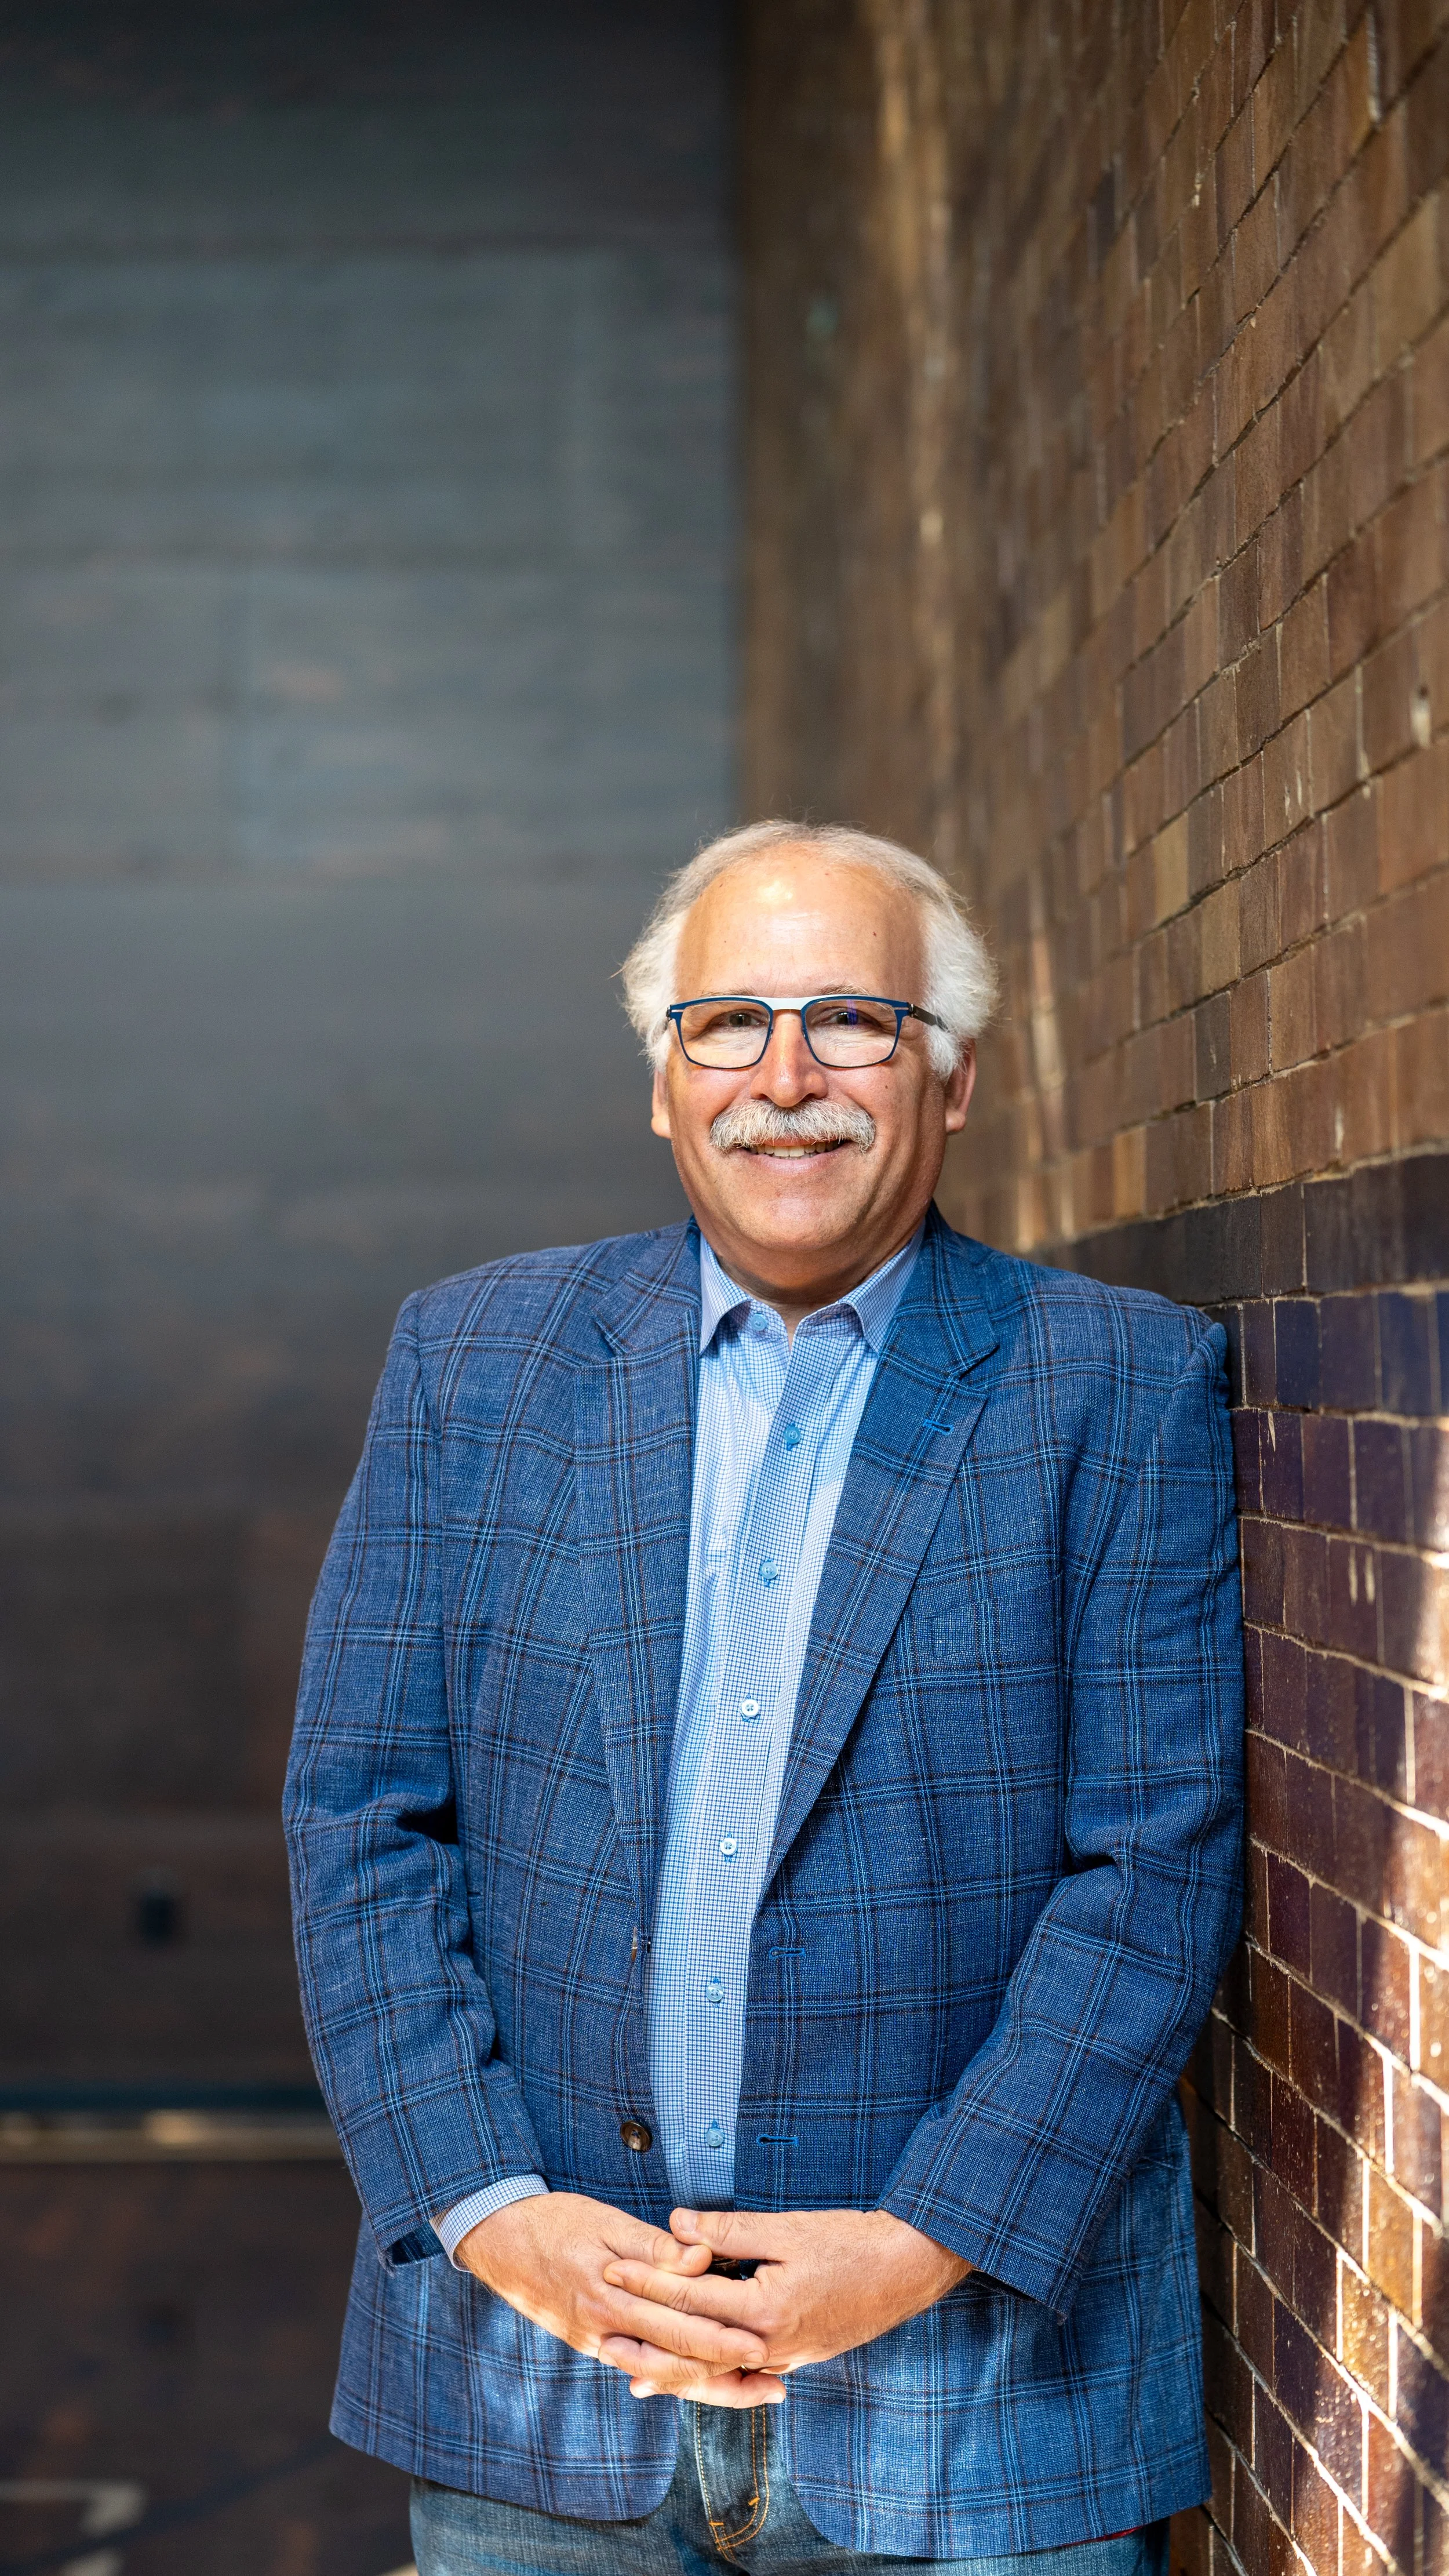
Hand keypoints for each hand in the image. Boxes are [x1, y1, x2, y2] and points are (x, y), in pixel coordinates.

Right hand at [452, 2192, 782, 2399]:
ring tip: (748, 2388)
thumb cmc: (552, 2221)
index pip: (679, 2326)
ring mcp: (595, 2341)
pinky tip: (697, 2380)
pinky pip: (637, 2364)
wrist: (495, 2237)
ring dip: (704, 2383)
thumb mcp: (604, 2221)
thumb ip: (654, 2247)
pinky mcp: (590, 2341)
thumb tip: (701, 2259)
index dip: (723, 2338)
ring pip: (659, 2372)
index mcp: (611, 2296)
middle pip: (676, 2360)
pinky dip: (670, 2375)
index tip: (763, 2344)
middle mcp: (604, 2329)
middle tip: (773, 2380)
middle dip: (727, 2372)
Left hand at [599, 2205, 970, 2401]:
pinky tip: (699, 2373)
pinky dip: (715, 2372)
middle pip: (696, 2349)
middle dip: (648, 2338)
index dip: (648, 2281)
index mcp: (764, 2309)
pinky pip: (744, 2370)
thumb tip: (676, 2223)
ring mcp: (786, 2358)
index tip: (613, 2267)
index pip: (690, 2299)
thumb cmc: (850, 2241)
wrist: (908, 2269)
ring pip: (719, 2370)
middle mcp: (771, 2344)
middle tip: (603, 2332)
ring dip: (676, 2370)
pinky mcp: (798, 2357)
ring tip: (635, 2373)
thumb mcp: (787, 2228)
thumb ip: (729, 2230)